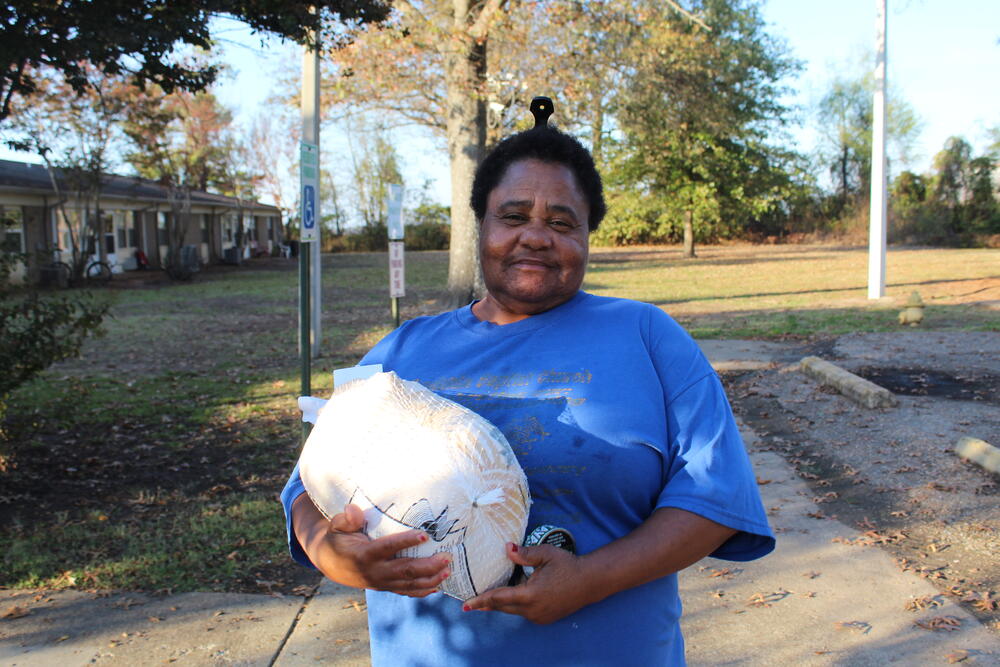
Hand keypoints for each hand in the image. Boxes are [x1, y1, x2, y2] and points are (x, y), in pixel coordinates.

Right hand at [294, 497, 451, 597]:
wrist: (330, 563)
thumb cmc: (338, 538)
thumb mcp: (337, 525)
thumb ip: (346, 519)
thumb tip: (353, 510)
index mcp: (364, 554)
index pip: (388, 548)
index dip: (406, 542)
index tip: (425, 535)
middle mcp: (374, 571)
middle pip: (405, 570)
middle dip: (428, 565)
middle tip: (447, 557)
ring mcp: (381, 582)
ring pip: (409, 584)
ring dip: (430, 579)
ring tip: (448, 571)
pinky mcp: (385, 586)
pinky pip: (406, 591)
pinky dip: (422, 591)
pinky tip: (438, 586)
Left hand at [462, 543, 599, 623]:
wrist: (590, 581)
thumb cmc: (568, 565)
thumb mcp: (545, 554)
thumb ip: (524, 554)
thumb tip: (506, 548)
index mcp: (530, 594)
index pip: (499, 598)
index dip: (481, 601)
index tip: (466, 605)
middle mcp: (533, 610)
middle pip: (503, 607)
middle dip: (486, 605)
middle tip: (470, 603)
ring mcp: (539, 616)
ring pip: (513, 611)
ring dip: (501, 605)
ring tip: (486, 600)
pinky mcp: (545, 618)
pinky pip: (524, 613)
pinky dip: (515, 606)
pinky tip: (511, 599)